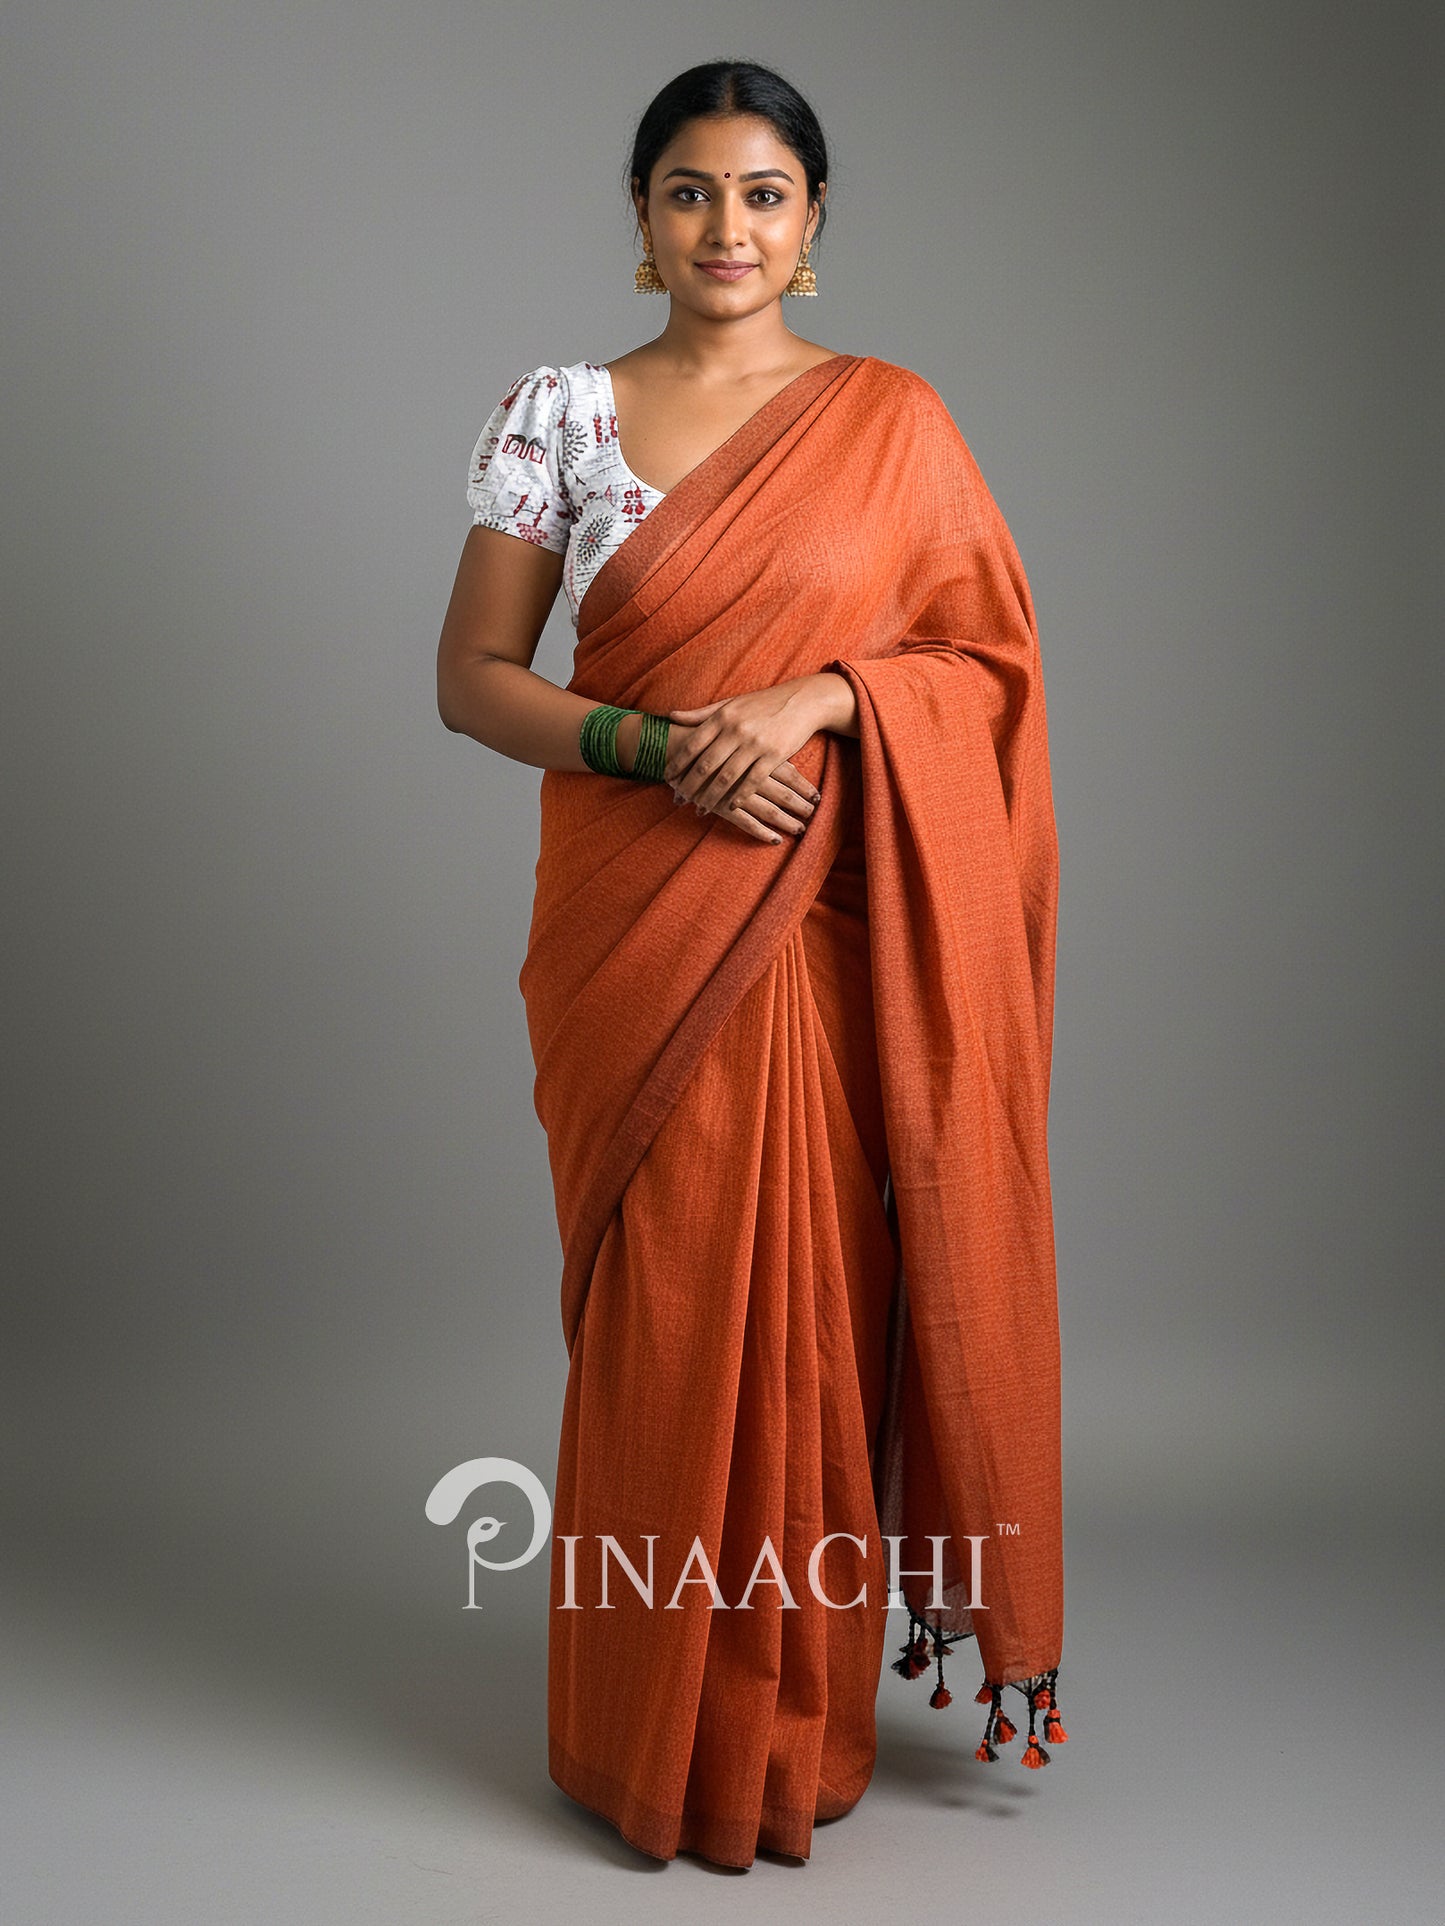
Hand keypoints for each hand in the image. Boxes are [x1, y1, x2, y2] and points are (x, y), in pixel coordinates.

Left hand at [663, 677, 829, 844]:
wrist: (802, 701)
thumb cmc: (762, 704)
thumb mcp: (730, 704)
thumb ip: (701, 714)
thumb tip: (671, 716)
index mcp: (723, 716)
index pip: (693, 744)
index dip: (677, 764)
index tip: (667, 778)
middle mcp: (736, 730)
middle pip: (706, 764)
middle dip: (690, 785)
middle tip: (679, 799)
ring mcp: (755, 743)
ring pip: (727, 777)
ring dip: (711, 796)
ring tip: (701, 808)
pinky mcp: (774, 755)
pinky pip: (752, 781)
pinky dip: (739, 796)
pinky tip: (731, 807)